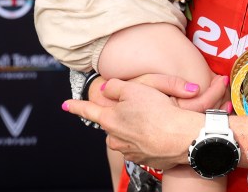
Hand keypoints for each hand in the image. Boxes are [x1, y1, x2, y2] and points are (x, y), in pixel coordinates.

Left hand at [63, 76, 229, 169]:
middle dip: (121, 118)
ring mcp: (131, 152)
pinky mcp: (146, 159)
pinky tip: (162, 132)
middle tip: (141, 108)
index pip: (88, 111)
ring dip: (136, 130)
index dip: (76, 106)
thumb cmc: (158, 111)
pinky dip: (150, 140)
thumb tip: (107, 89)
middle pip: (112, 126)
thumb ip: (115, 87)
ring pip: (127, 138)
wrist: (182, 138)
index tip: (66, 105)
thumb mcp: (134, 88)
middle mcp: (116, 139)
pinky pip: (143, 147)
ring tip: (155, 120)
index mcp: (110, 120)